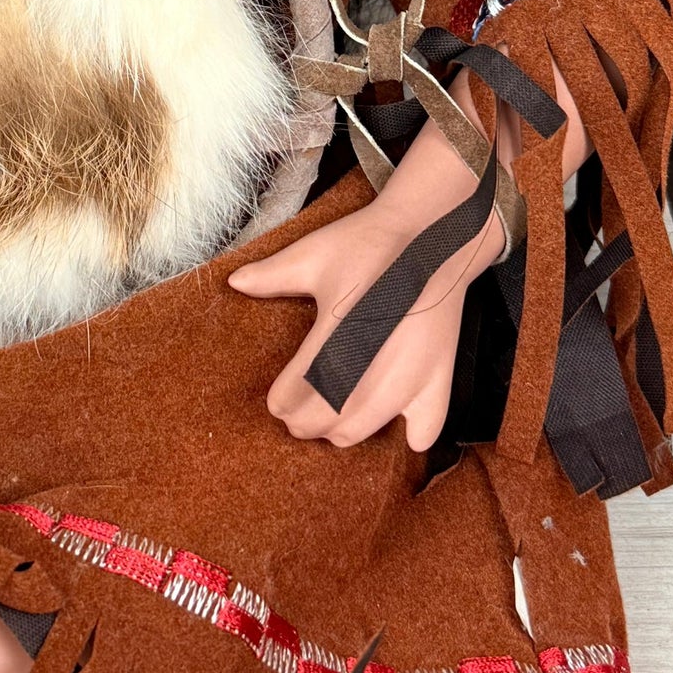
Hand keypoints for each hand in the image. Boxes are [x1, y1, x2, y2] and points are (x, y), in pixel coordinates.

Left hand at [228, 196, 500, 452]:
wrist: (433, 235)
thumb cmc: (370, 243)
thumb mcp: (314, 254)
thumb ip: (272, 276)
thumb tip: (233, 283)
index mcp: (335, 334)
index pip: (294, 394)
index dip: (280, 402)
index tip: (277, 400)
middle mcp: (371, 365)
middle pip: (322, 421)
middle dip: (302, 421)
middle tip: (297, 412)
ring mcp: (409, 378)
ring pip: (360, 431)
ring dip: (339, 430)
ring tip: (332, 415)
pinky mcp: (439, 380)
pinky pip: (424, 433)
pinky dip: (408, 437)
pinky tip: (395, 423)